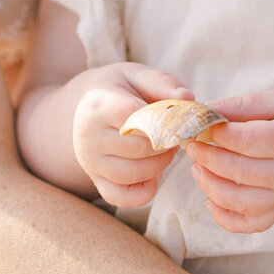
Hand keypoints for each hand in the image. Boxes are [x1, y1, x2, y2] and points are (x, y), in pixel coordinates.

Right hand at [72, 64, 192, 208]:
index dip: (164, 122)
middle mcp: (89, 135)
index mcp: (99, 105)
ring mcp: (90, 161)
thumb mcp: (136, 75)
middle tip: (176, 137)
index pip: (134, 118)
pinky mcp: (95, 180)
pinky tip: (153, 175)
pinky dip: (143, 193)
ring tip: (166, 152)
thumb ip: (163, 83)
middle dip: (166, 145)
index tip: (179, 120)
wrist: (85, 105)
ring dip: (159, 166)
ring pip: (130, 174)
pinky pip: (120, 198)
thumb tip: (188, 97)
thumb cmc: (118, 88)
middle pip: (137, 149)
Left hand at [183, 88, 273, 232]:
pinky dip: (224, 217)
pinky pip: (249, 224)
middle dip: (208, 157)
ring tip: (197, 166)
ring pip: (241, 202)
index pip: (249, 141)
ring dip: (210, 185)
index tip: (200, 122)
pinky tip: (210, 196)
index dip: (219, 133)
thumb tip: (206, 109)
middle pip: (241, 172)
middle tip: (191, 143)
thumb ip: (246, 104)